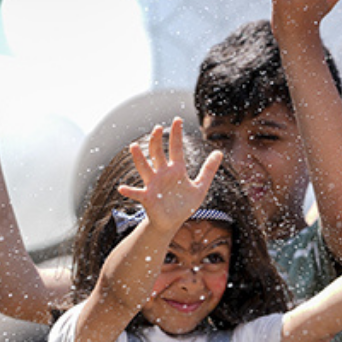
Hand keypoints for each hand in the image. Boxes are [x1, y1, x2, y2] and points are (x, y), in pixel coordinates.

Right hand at [116, 118, 223, 232]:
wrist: (172, 222)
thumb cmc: (184, 204)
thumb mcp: (200, 187)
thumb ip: (209, 170)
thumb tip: (219, 152)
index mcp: (176, 169)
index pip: (176, 148)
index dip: (176, 134)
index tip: (178, 120)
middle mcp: (162, 173)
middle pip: (157, 153)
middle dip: (157, 141)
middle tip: (157, 128)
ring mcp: (153, 184)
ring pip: (144, 168)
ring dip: (139, 158)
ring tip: (134, 146)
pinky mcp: (147, 197)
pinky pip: (136, 193)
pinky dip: (129, 191)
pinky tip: (122, 188)